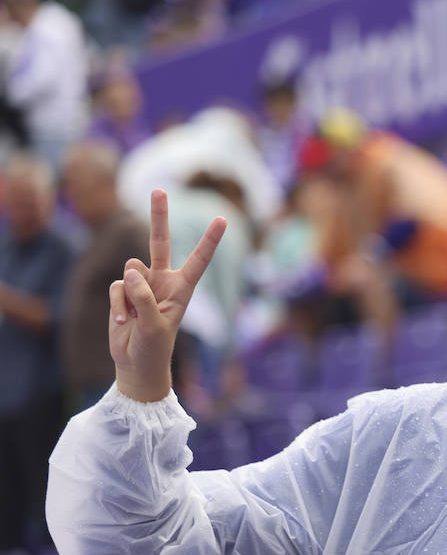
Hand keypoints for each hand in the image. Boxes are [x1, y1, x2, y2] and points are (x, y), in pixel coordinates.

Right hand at [110, 190, 225, 401]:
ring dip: (127, 295)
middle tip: (158, 189)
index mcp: (183, 289)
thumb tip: (131, 272)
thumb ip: (143, 298)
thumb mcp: (154, 326)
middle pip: (158, 242)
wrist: (136, 364)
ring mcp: (141, 285)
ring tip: (133, 318)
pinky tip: (123, 322)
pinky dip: (117, 304)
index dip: (209, 240)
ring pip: (129, 270)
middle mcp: (163, 281)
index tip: (223, 219)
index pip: (198, 260)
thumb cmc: (154, 348)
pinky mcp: (122, 292)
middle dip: (158, 216)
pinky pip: (115, 287)